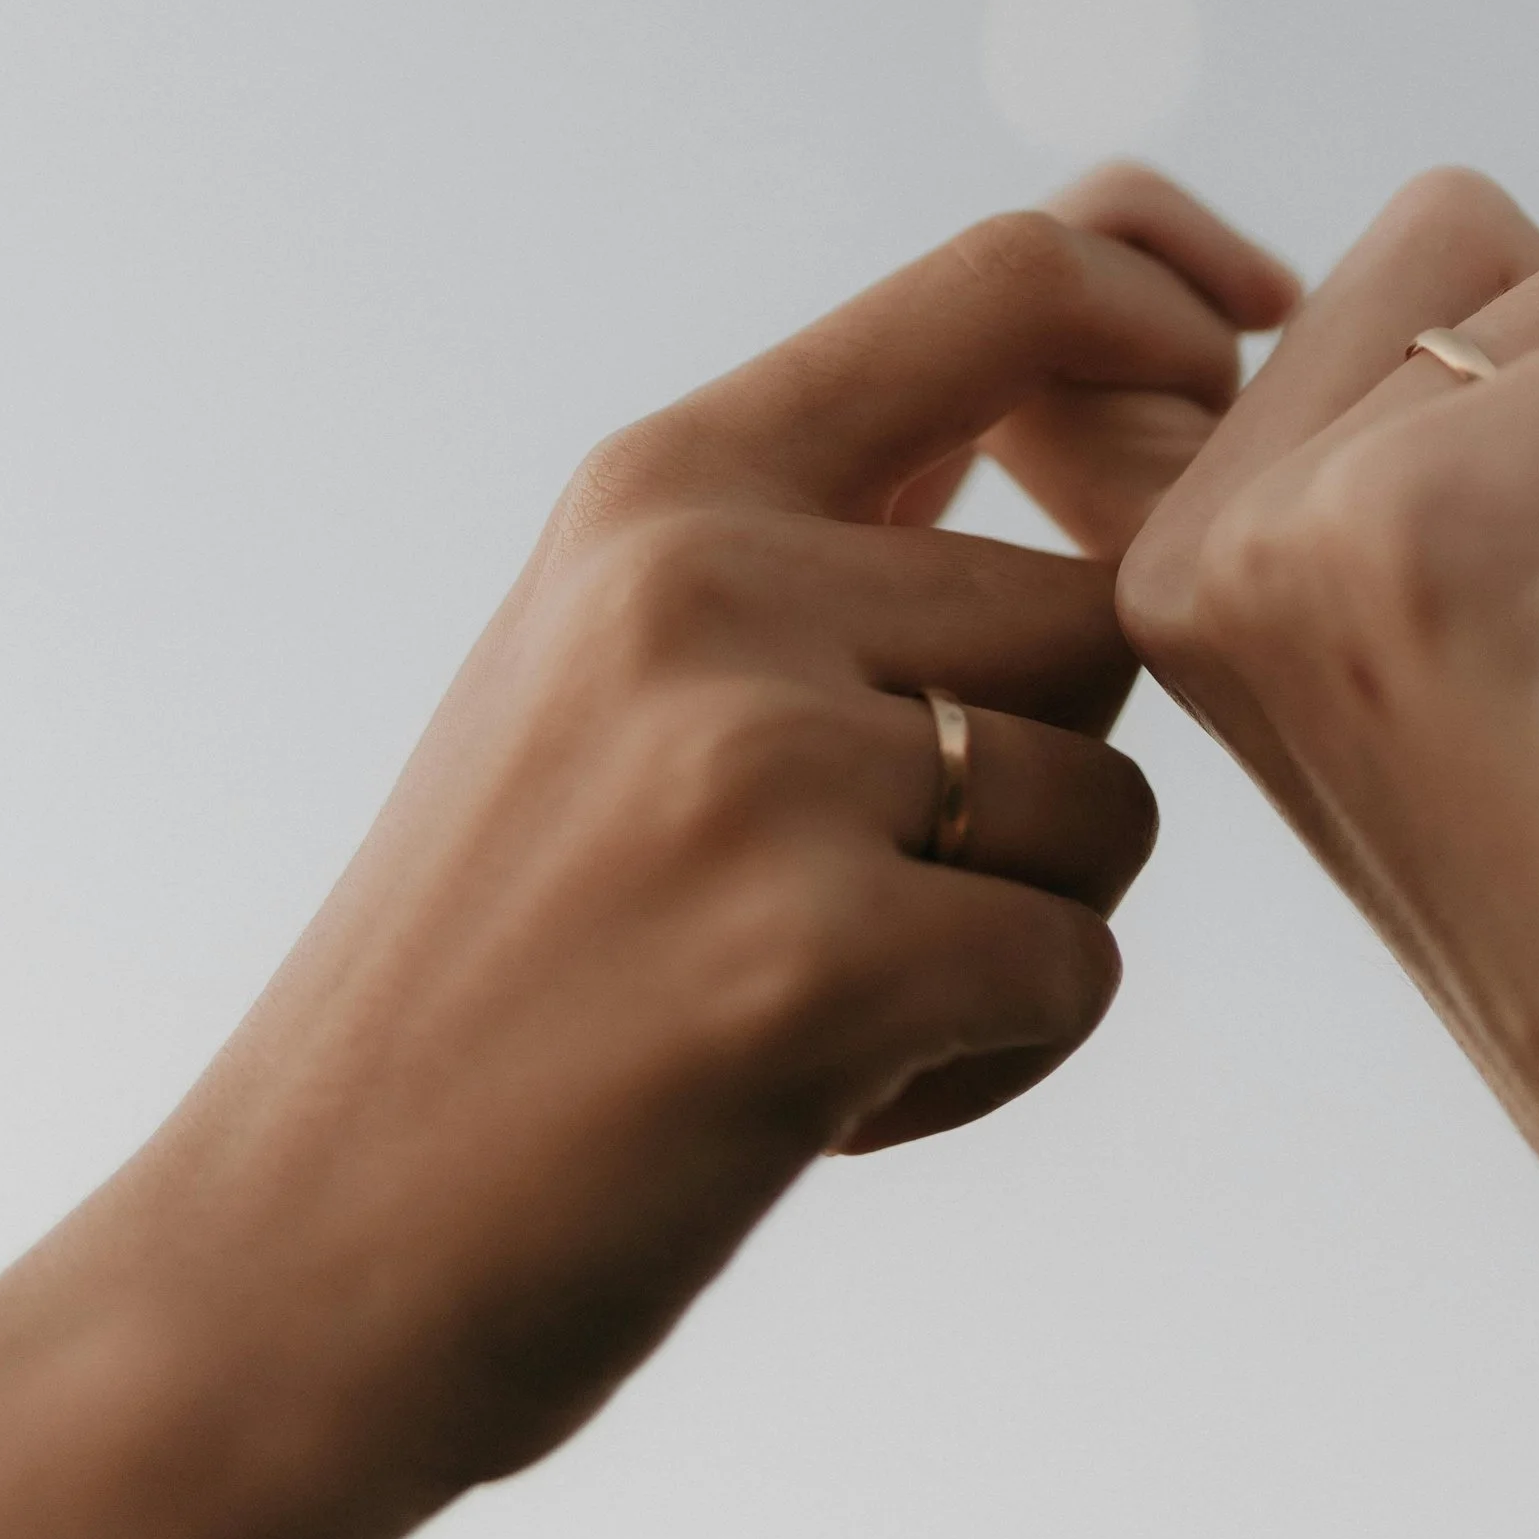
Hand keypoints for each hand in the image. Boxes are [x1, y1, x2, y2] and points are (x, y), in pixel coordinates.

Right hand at [0, 181, 1289, 1538]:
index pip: (1007, 277)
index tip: (1246, 353)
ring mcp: (755, 766)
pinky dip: (995, 1061)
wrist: (292, 1262)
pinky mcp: (812, 964)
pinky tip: (820, 1102)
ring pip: (1111, 796)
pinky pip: (1078, 969)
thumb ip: (836, 518)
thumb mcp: (620, 661)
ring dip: (1024, 924)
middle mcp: (705, 582)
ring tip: (820, 996)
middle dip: (1057, 760)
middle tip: (865, 889)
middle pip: (1105, 600)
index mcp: (663, 483)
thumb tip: (1106, 378)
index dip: (1172, 296)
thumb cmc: (507, 963)